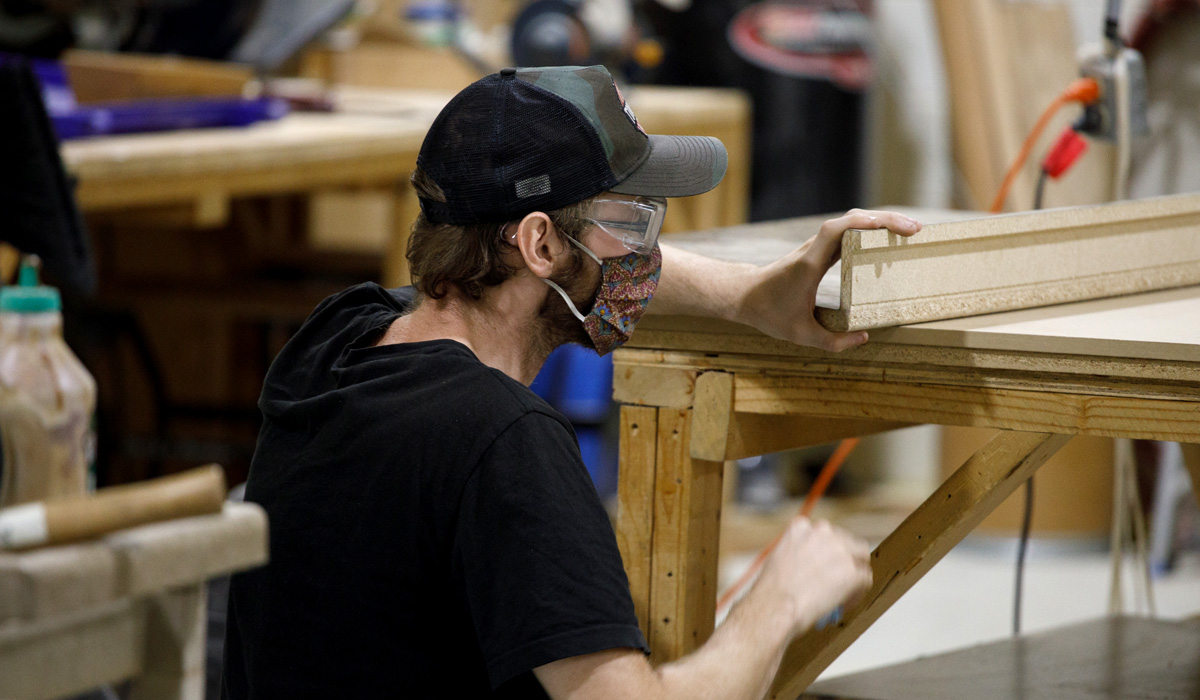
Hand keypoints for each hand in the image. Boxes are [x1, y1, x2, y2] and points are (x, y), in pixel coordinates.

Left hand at [739, 209, 920, 351]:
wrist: (744, 296)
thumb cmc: (769, 313)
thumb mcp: (800, 335)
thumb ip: (832, 342)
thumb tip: (864, 337)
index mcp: (810, 263)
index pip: (835, 231)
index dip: (863, 222)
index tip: (890, 226)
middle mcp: (815, 249)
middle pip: (851, 220)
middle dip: (885, 220)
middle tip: (916, 231)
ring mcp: (817, 247)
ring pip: (851, 223)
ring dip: (880, 222)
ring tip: (909, 233)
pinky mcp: (820, 251)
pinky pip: (848, 234)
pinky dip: (869, 231)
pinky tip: (888, 241)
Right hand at [755, 518, 872, 636]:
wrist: (775, 605)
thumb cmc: (772, 589)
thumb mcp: (779, 556)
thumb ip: (799, 552)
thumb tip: (812, 565)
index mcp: (802, 526)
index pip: (826, 533)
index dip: (828, 551)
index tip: (826, 564)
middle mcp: (823, 533)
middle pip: (847, 542)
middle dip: (845, 560)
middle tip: (838, 579)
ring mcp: (840, 551)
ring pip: (861, 559)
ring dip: (855, 574)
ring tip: (845, 592)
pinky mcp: (852, 572)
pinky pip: (865, 580)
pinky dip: (857, 593)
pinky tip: (844, 604)